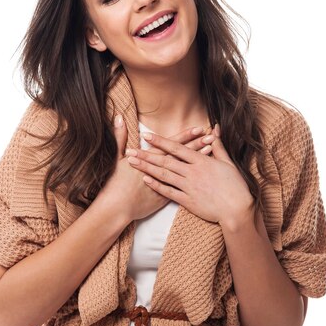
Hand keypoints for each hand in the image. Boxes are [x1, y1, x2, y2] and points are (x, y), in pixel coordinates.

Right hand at [98, 115, 214, 223]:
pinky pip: (183, 186)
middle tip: (210, 137)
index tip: (198, 129)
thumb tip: (120, 117)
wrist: (116, 207)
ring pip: (184, 170)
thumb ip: (120, 136)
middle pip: (182, 155)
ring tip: (210, 153)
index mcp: (150, 158)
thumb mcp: (117, 157)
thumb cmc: (115, 183)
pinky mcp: (165, 197)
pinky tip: (202, 174)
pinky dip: (193, 179)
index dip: (186, 136)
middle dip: (197, 145)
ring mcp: (164, 184)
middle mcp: (160, 170)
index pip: (172, 144)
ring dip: (197, 161)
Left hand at [126, 124, 254, 227]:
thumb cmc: (236, 186)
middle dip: (146, 155)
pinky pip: (169, 192)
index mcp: (202, 161)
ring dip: (147, 168)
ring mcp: (189, 187)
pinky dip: (156, 186)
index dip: (161, 141)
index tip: (147, 136)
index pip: (177, 148)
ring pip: (164, 175)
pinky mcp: (188, 201)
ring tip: (133, 163)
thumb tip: (214, 129)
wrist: (237, 210)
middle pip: (165, 161)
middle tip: (130, 150)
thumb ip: (219, 145)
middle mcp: (193, 172)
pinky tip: (146, 180)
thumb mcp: (228, 162)